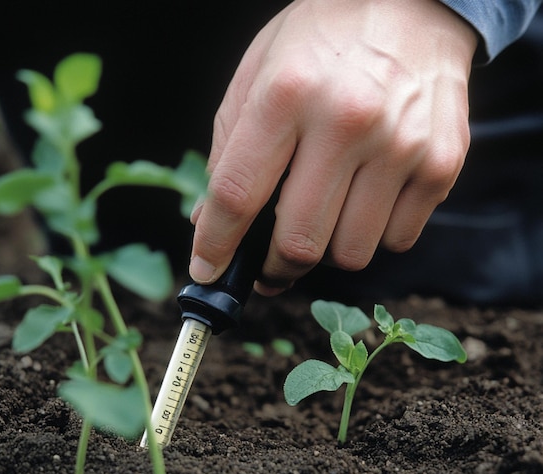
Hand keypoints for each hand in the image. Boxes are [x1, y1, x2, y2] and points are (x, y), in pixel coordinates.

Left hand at [189, 0, 477, 294]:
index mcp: (286, 94)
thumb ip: (227, 152)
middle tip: (269, 263)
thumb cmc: (322, 43)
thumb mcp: (257, 76)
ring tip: (325, 217)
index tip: (207, 271)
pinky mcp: (442, 162)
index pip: (238, 195)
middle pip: (299, 242)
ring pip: (350, 254)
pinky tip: (367, 200)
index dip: (216, 246)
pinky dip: (373, 234)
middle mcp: (347, 120)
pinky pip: (396, 240)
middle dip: (274, 267)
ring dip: (328, 250)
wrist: (413, 0)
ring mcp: (402, 144)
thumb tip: (210, 223)